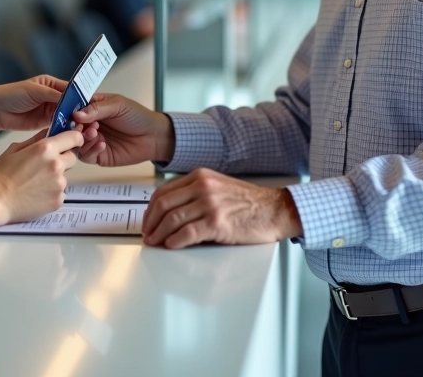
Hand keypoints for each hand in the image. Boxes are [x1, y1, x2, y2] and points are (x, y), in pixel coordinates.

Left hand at [0, 76, 96, 142]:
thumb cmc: (12, 94)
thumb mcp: (35, 90)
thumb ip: (54, 94)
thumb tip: (72, 98)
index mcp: (51, 84)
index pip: (71, 89)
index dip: (80, 96)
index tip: (90, 104)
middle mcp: (52, 97)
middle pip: (70, 104)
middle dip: (78, 110)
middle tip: (87, 118)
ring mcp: (48, 110)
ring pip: (65, 115)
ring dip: (72, 120)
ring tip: (81, 126)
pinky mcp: (44, 123)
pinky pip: (57, 125)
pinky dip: (63, 128)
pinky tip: (70, 132)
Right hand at [0, 129, 82, 223]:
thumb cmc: (0, 175)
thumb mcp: (15, 149)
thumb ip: (36, 140)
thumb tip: (48, 132)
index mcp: (46, 149)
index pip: (74, 138)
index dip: (74, 139)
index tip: (71, 142)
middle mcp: (56, 165)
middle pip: (72, 157)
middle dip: (62, 159)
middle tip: (44, 165)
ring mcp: (59, 184)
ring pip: (65, 176)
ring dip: (55, 177)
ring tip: (35, 183)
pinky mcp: (58, 200)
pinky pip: (60, 192)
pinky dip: (52, 192)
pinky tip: (36, 194)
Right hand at [72, 93, 174, 165]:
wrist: (153, 136)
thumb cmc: (137, 116)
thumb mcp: (118, 105)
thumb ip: (97, 109)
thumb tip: (76, 114)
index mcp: (93, 108)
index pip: (73, 109)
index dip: (70, 112)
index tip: (72, 114)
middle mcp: (89, 124)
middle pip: (71, 127)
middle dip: (75, 127)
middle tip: (82, 126)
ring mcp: (92, 140)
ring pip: (76, 142)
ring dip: (83, 138)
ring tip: (95, 133)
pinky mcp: (98, 155)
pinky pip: (85, 155)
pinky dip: (90, 150)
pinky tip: (102, 144)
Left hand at [142, 168, 302, 249]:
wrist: (275, 210)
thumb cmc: (249, 203)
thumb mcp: (218, 187)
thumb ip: (196, 193)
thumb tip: (171, 212)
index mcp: (200, 176)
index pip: (163, 191)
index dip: (150, 209)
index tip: (147, 221)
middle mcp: (203, 186)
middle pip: (163, 204)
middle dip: (150, 223)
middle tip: (147, 235)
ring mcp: (209, 204)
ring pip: (172, 219)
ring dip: (159, 234)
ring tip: (156, 243)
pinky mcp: (217, 223)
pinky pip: (187, 233)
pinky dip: (174, 241)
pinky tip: (172, 245)